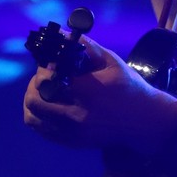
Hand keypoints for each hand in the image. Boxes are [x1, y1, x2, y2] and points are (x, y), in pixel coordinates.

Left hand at [23, 36, 176, 155]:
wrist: (144, 122)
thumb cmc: (129, 87)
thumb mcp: (111, 62)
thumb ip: (86, 47)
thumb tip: (63, 34)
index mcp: (87, 92)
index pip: (46, 79)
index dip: (43, 68)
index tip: (51, 63)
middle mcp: (76, 115)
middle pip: (34, 99)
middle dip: (35, 84)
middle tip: (46, 78)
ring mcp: (72, 132)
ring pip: (32, 117)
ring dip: (33, 101)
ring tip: (45, 92)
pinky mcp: (72, 142)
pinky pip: (41, 129)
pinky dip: (39, 116)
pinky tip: (50, 105)